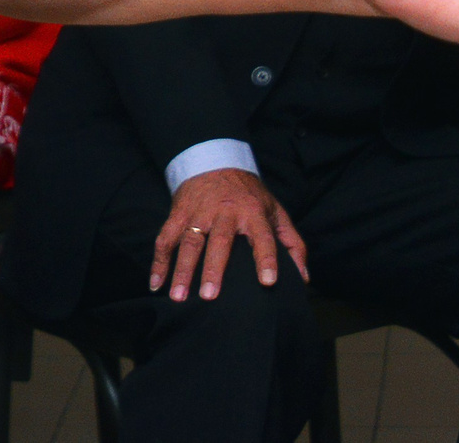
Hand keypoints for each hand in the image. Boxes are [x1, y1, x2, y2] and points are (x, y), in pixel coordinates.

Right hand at [150, 169, 306, 301]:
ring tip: (178, 296)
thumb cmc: (250, 196)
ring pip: (188, 241)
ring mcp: (198, 212)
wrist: (215, 161)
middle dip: (212, 268)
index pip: (262, 237)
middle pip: (218, 241)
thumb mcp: (276, 212)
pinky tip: (156, 284)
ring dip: (182, 269)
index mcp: (253, 213)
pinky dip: (159, 262)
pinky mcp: (178, 213)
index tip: (268, 282)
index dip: (266, 259)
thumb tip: (302, 279)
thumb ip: (292, 244)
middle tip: (209, 296)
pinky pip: (165, 238)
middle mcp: (224, 212)